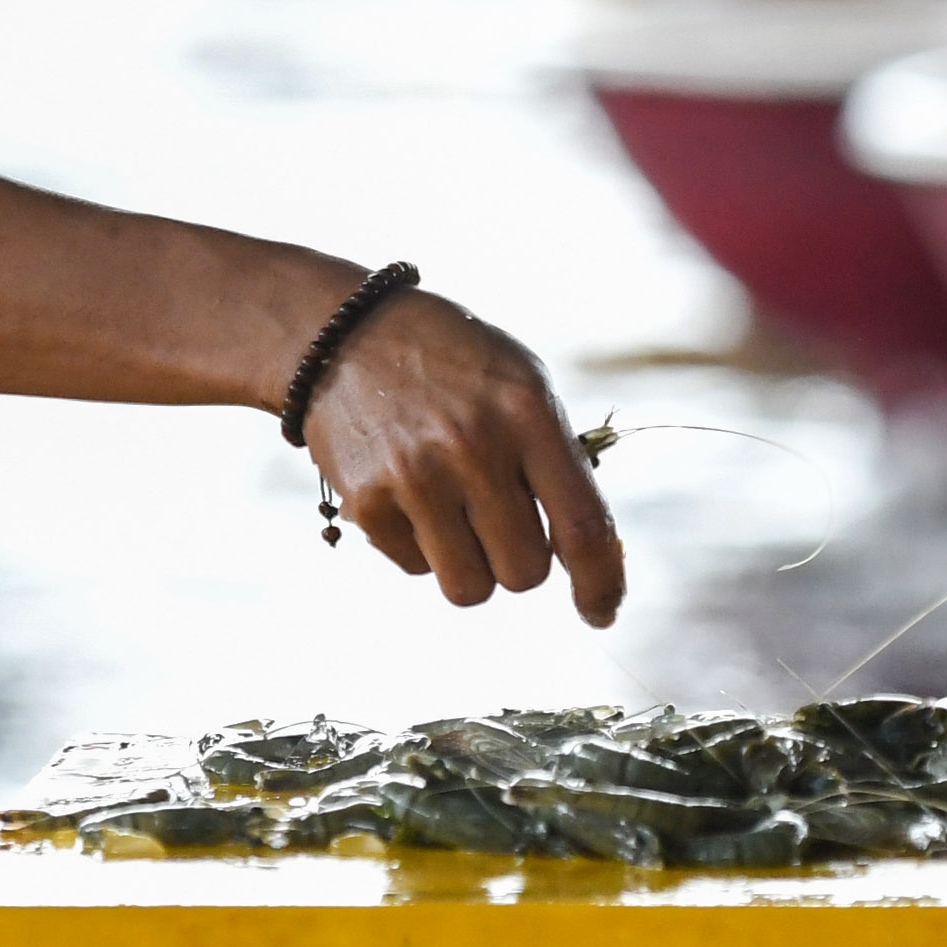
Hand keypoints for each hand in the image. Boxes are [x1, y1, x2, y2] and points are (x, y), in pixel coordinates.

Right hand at [305, 291, 625, 626]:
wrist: (346, 335)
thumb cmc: (452, 366)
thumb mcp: (520, 382)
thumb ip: (557, 457)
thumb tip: (587, 552)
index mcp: (527, 412)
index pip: (582, 525)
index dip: (600, 582)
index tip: (601, 611)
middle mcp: (474, 446)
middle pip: (525, 573)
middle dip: (519, 559)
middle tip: (499, 519)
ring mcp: (415, 477)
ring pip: (470, 588)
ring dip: (471, 566)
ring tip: (455, 512)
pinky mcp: (367, 502)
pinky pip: (416, 570)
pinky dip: (420, 546)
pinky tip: (410, 495)